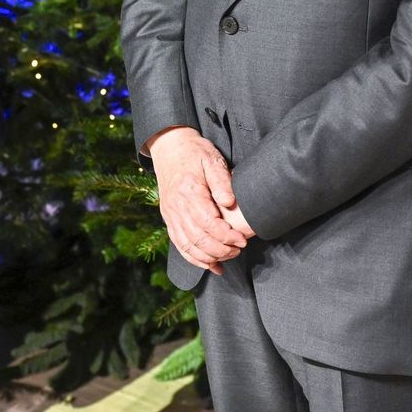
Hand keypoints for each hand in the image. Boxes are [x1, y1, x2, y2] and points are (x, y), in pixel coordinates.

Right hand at [146, 126, 251, 274]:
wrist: (169, 147)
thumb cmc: (194, 152)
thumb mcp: (212, 160)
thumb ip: (222, 181)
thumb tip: (229, 203)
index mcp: (189, 192)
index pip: (208, 223)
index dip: (226, 236)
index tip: (242, 239)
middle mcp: (176, 206)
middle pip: (198, 239)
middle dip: (221, 249)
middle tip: (239, 249)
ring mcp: (170, 214)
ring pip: (188, 246)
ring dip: (209, 257)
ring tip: (228, 256)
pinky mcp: (168, 219)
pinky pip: (179, 245)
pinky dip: (194, 258)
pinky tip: (210, 264)